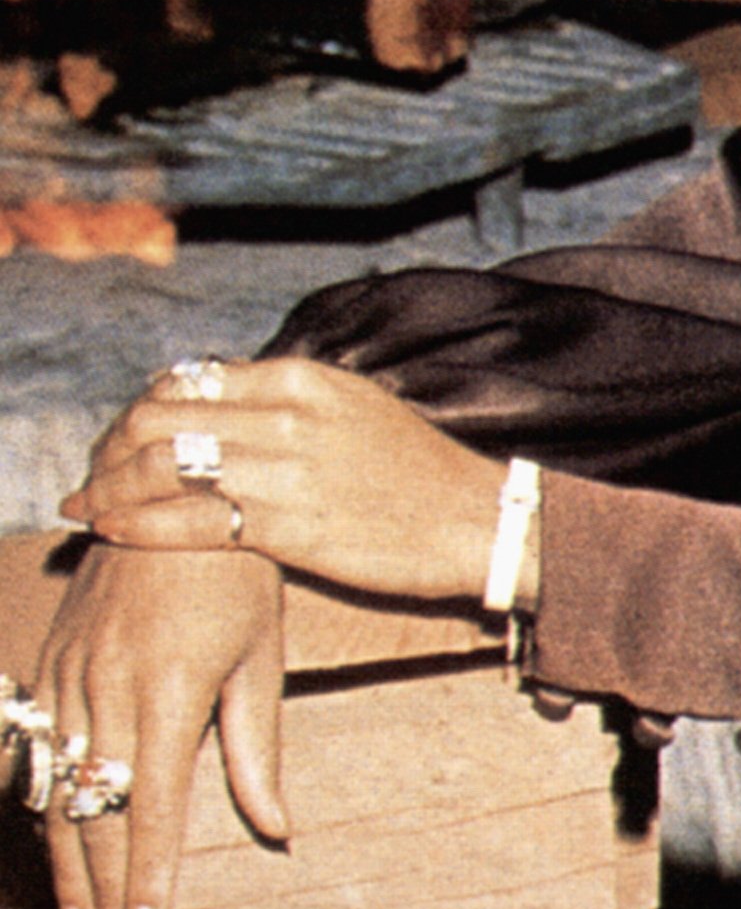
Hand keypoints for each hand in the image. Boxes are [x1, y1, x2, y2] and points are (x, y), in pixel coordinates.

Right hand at [30, 542, 286, 908]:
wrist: (169, 487)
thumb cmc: (235, 574)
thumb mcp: (261, 656)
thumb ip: (257, 747)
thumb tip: (275, 828)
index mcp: (165, 693)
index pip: (149, 811)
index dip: (145, 882)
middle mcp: (103, 691)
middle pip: (92, 818)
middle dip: (102, 896)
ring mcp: (65, 677)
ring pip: (54, 794)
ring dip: (65, 868)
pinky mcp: (46, 663)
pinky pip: (32, 752)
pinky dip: (41, 811)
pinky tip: (54, 851)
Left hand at [62, 358, 506, 600]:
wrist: (480, 523)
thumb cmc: (419, 475)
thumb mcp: (354, 408)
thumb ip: (288, 402)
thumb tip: (225, 405)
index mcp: (301, 377)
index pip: (185, 380)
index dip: (137, 411)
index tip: (123, 441)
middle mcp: (286, 413)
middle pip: (158, 417)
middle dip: (110, 449)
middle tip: (96, 477)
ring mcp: (285, 469)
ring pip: (162, 466)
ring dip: (110, 488)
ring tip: (91, 509)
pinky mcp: (288, 526)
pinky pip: (187, 521)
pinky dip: (136, 525)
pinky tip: (115, 532)